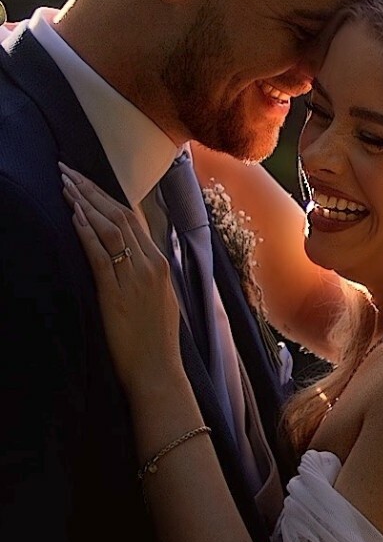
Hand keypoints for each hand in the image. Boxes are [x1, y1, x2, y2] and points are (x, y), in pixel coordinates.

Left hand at [60, 163, 183, 397]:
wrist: (159, 370)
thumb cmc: (156, 340)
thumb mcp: (160, 298)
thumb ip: (148, 273)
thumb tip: (133, 255)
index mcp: (160, 263)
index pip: (131, 218)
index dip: (106, 196)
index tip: (85, 180)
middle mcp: (150, 264)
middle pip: (119, 215)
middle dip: (90, 190)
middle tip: (67, 171)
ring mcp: (135, 278)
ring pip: (110, 229)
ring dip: (84, 204)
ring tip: (64, 186)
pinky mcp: (117, 294)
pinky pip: (101, 256)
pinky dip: (87, 234)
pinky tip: (74, 217)